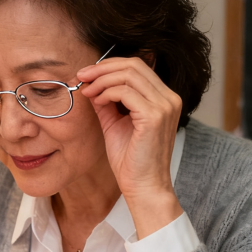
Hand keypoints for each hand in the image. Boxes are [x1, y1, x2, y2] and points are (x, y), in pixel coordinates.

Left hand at [77, 56, 183, 238]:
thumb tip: (90, 84)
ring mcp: (164, 106)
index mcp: (164, 98)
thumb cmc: (131, 161)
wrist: (143, 187)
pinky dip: (107, 92)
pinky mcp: (155, 116)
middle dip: (102, 68)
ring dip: (102, 80)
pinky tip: (97, 102)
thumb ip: (107, 102)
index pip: (138, 67)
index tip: (86, 74)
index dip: (109, 65)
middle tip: (81, 76)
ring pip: (129, 74)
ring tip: (87, 92)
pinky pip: (126, 91)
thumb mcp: (115, 124)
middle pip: (134, 64)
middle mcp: (169, 98)